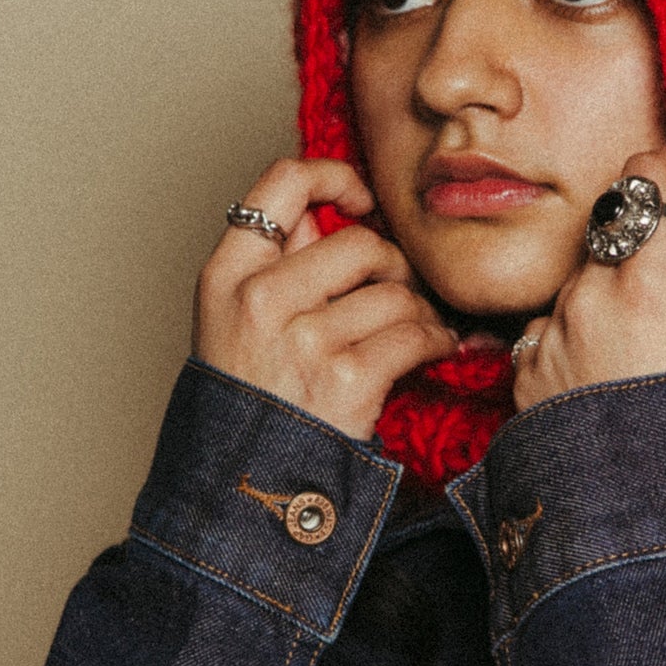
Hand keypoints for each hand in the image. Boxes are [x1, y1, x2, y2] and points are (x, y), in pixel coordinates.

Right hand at [193, 158, 455, 440]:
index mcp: (226, 274)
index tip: (362, 202)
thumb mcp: (231, 321)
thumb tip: (330, 209)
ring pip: (396, 294)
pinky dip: (439, 343)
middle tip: (399, 293)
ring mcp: (302, 341)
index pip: (283, 182)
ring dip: (420, 313)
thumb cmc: (247, 401)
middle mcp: (259, 300)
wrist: (241, 489)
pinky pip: (416, 337)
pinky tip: (436, 350)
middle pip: (360, 243)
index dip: (336, 177)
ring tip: (419, 331)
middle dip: (394, 268)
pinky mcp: (346, 381)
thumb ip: (274, 261)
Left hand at [510, 149, 665, 408]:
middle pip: (608, 232)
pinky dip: (573, 338)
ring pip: (577, 281)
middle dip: (634, 246)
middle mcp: (590, 295)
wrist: (635, 523)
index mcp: (650, 282)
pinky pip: (550, 328)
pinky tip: (602, 383)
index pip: (640, 182)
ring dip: (602, 295)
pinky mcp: (524, 368)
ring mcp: (550, 331)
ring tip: (636, 360)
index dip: (658, 172)